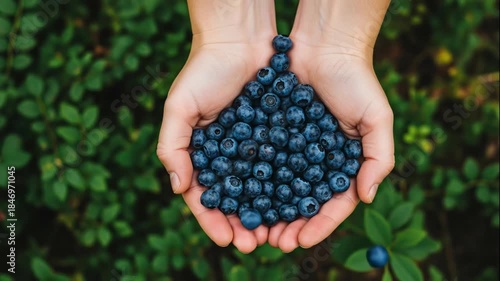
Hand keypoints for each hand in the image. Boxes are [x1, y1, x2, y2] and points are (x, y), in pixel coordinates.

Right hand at [157, 35, 274, 252]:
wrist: (240, 39)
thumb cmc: (204, 70)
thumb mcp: (179, 107)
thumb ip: (172, 146)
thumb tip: (178, 187)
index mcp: (202, 155)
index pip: (205, 198)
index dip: (213, 221)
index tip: (226, 239)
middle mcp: (229, 157)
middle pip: (235, 200)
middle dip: (243, 224)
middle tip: (254, 243)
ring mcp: (254, 148)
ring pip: (261, 190)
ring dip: (268, 214)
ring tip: (276, 233)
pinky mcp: (278, 137)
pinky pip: (283, 167)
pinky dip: (288, 188)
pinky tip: (296, 204)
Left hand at [268, 35, 394, 251]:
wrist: (323, 45)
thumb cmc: (356, 80)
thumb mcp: (377, 119)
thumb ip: (379, 159)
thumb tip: (367, 198)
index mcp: (343, 164)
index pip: (332, 204)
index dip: (318, 226)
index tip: (301, 242)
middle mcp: (316, 161)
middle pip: (302, 203)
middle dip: (289, 225)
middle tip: (273, 243)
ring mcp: (293, 149)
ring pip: (278, 188)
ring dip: (267, 211)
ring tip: (255, 229)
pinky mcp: (271, 134)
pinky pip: (261, 162)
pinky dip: (252, 182)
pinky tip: (240, 197)